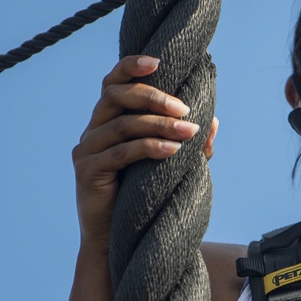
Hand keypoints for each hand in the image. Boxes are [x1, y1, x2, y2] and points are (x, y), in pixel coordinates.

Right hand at [72, 56, 218, 252]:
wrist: (119, 239)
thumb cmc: (145, 196)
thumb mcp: (170, 165)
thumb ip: (187, 142)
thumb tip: (213, 121)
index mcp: (108, 120)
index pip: (113, 82)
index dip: (131, 66)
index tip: (159, 61)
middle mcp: (93, 130)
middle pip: (115, 96)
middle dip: (153, 97)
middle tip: (184, 108)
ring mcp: (86, 151)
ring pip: (122, 124)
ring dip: (159, 125)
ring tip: (189, 132)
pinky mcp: (87, 173)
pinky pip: (121, 153)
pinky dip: (150, 148)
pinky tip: (173, 151)